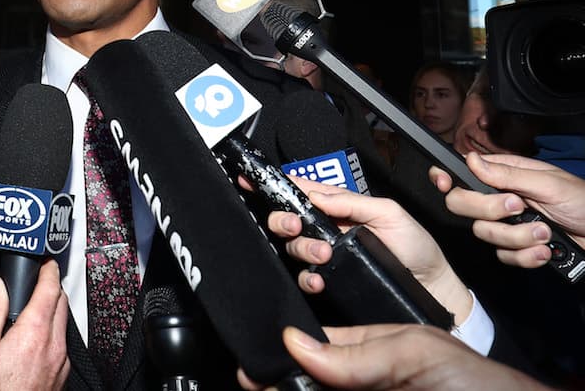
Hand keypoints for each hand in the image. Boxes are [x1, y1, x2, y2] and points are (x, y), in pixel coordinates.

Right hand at [0, 260, 69, 390]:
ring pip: (62, 324)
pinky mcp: (60, 376)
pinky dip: (49, 332)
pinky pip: (60, 344)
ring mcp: (60, 363)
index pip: (49, 290)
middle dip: (50, 288)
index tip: (44, 262)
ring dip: (50, 311)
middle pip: (61, 303)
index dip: (48, 271)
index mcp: (32, 335)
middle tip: (35, 281)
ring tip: (28, 310)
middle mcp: (54, 347)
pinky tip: (30, 340)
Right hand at [238, 323, 550, 390]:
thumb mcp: (417, 353)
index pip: (317, 347)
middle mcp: (365, 382)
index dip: (285, 351)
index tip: (256, 361)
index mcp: (374, 352)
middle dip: (278, 379)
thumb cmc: (479, 385)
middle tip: (251, 381)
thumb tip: (297, 343)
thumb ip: (358, 353)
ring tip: (262, 389)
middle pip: (309, 379)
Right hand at [265, 177, 471, 321]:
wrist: (432, 285)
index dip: (278, 185)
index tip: (253, 180)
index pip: (303, 191)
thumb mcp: (389, 213)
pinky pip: (305, 278)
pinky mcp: (331, 280)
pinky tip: (319, 279)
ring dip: (302, 249)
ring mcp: (327, 255)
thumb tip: (316, 194)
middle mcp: (328, 229)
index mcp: (339, 207)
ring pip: (293, 248)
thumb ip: (352, 202)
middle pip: (288, 219)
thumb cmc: (416, 245)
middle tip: (296, 225)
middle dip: (283, 220)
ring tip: (324, 254)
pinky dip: (308, 278)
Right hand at [430, 154, 584, 267]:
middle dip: (490, 211)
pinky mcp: (515, 248)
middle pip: (463, 204)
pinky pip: (503, 256)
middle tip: (518, 207)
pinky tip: (545, 250)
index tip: (444, 185)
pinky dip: (527, 256)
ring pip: (483, 234)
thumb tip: (470, 159)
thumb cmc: (583, 201)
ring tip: (545, 232)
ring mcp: (506, 224)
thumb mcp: (548, 183)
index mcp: (503, 175)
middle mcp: (498, 199)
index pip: (461, 172)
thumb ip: (507, 174)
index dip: (446, 177)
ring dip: (518, 236)